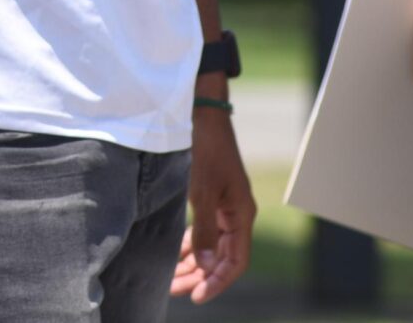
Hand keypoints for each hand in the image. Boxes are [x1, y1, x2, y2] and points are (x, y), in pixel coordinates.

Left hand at [169, 106, 254, 303]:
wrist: (203, 116)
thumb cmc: (205, 151)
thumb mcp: (201, 192)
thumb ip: (202, 230)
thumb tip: (203, 265)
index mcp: (241, 215)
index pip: (235, 261)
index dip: (217, 282)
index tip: (196, 296)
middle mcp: (236, 215)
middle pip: (221, 258)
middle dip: (199, 277)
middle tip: (175, 291)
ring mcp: (224, 207)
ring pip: (211, 246)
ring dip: (193, 263)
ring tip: (171, 280)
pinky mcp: (211, 199)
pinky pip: (204, 231)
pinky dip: (190, 245)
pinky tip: (175, 255)